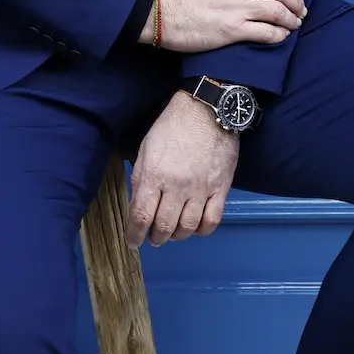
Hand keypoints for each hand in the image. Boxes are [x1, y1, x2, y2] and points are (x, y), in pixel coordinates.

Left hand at [125, 91, 238, 246]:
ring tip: (172, 233)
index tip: (133, 242)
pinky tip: (195, 227)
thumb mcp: (145, 148)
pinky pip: (212, 221)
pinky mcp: (220, 189)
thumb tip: (137, 204)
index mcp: (154, 175)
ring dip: (177, 235)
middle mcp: (177, 187)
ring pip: (188, 227)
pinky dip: (202, 231)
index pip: (141, 215)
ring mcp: (201, 190)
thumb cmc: (171, 126)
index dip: (135, 234)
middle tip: (154, 238)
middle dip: (156, 237)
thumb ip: (140, 177)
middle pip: (165, 226)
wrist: (205, 110)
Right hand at [138, 0, 308, 52]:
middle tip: (301, 9)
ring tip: (294, 24)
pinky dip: (279, 35)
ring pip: (279, 12)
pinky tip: (281, 36)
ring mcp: (236, 7)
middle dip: (298, 1)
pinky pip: (266, 33)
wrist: (157, 10)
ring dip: (292, 19)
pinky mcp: (232, 30)